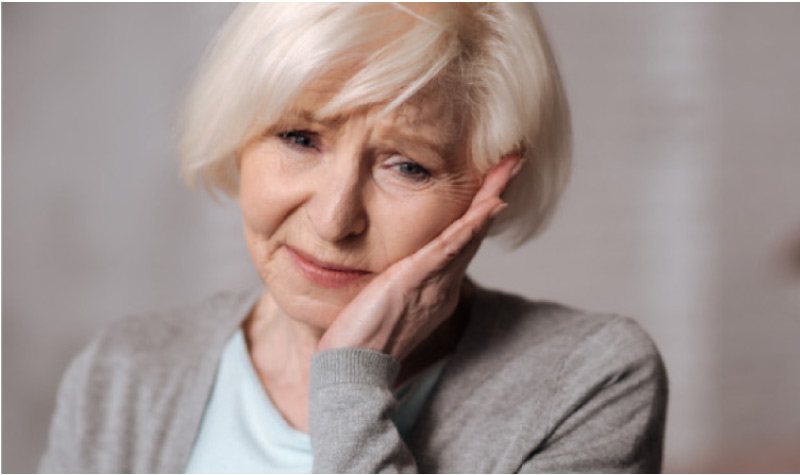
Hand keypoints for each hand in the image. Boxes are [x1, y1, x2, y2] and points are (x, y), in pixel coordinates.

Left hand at [316, 156, 522, 360]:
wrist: (351, 368)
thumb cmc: (361, 337)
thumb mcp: (386, 302)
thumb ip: (398, 282)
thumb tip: (397, 268)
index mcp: (436, 288)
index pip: (462, 241)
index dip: (479, 212)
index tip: (493, 184)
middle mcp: (443, 285)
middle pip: (474, 232)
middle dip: (495, 193)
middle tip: (514, 162)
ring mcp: (433, 283)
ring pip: (469, 234)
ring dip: (491, 197)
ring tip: (509, 168)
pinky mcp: (415, 281)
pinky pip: (449, 248)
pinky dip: (471, 225)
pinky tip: (488, 204)